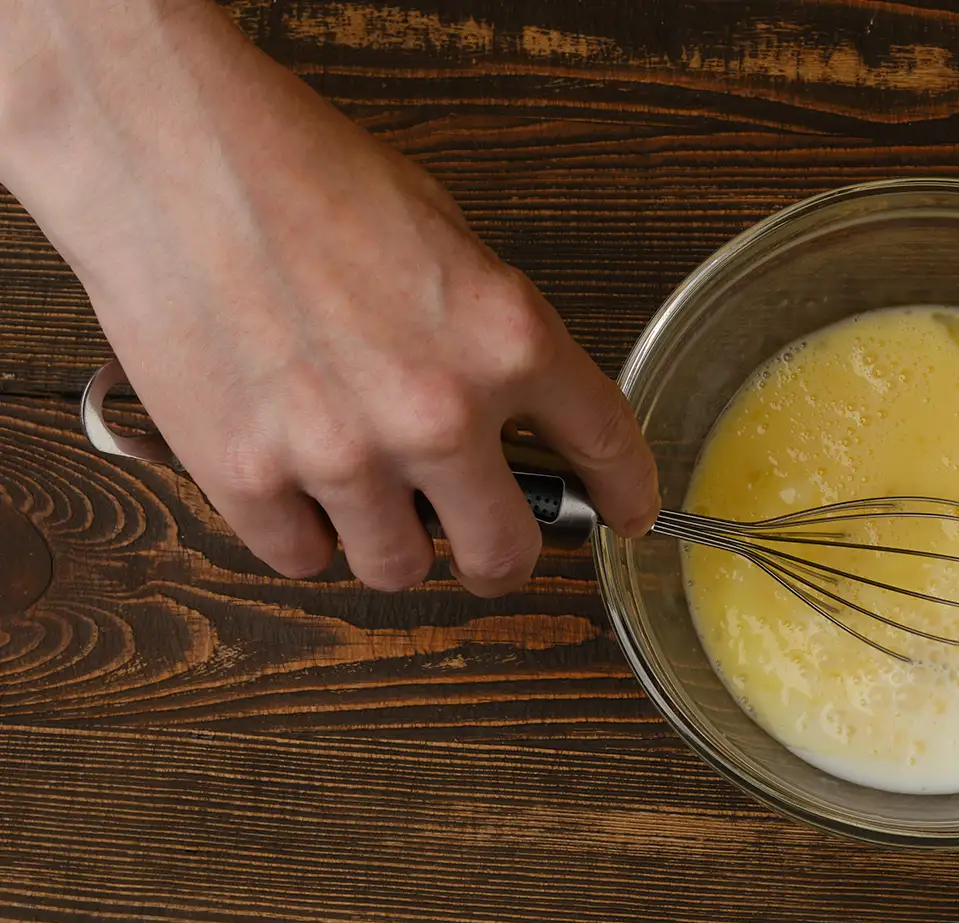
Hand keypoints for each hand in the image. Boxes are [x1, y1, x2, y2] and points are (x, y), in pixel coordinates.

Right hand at [0, 0, 656, 595]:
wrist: (169, 153)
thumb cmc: (304, 175)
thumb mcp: (448, 240)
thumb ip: (492, 338)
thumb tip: (520, 412)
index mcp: (507, 340)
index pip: (605, 448)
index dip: (626, 495)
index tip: (627, 515)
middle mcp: (438, 413)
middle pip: (505, 553)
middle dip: (498, 552)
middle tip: (482, 538)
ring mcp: (342, 455)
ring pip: (398, 570)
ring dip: (392, 542)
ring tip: (368, 493)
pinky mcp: (248, 477)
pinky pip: (300, 558)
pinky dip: (303, 532)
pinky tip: (295, 481)